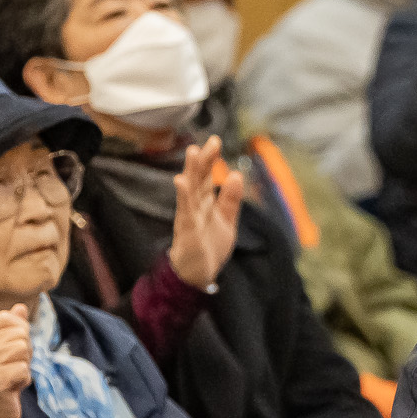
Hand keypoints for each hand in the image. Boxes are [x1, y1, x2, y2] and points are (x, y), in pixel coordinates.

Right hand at [0, 304, 34, 417]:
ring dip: (25, 365)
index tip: (13, 349)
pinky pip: (24, 369)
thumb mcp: (6, 351)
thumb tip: (20, 306)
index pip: (6, 317)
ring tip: (12, 375)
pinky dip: (25, 379)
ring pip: (23, 350)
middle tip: (13, 367)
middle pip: (20, 334)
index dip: (20, 331)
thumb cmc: (1, 379)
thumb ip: (13, 328)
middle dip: (25, 352)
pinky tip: (13, 387)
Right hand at [166, 137, 242, 289]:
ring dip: (191, 171)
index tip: (215, 141)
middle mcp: (194, 207)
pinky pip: (185, 211)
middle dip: (203, 161)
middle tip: (210, 141)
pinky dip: (184, 196)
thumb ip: (230, 200)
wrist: (198, 275)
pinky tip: (181, 181)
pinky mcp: (187, 231)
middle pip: (198, 180)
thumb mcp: (226, 221)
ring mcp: (189, 218)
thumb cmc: (209, 246)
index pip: (206, 178)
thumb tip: (235, 174)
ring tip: (193, 153)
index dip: (210, 161)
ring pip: (190, 191)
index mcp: (204, 204)